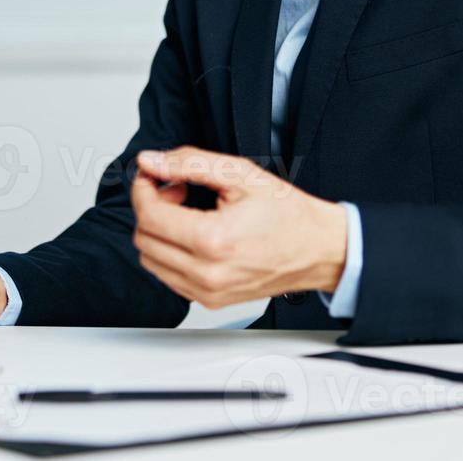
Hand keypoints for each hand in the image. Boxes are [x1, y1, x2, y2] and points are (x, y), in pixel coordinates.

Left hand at [130, 146, 347, 308]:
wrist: (318, 250)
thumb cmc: (287, 214)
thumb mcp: (240, 174)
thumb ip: (189, 163)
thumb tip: (151, 160)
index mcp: (214, 240)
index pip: (149, 214)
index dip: (143, 187)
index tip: (152, 174)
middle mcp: (207, 273)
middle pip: (144, 238)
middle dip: (151, 207)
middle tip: (176, 190)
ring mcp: (208, 292)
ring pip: (151, 261)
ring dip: (158, 232)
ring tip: (187, 213)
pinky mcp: (210, 301)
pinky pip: (168, 277)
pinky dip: (170, 253)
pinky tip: (193, 235)